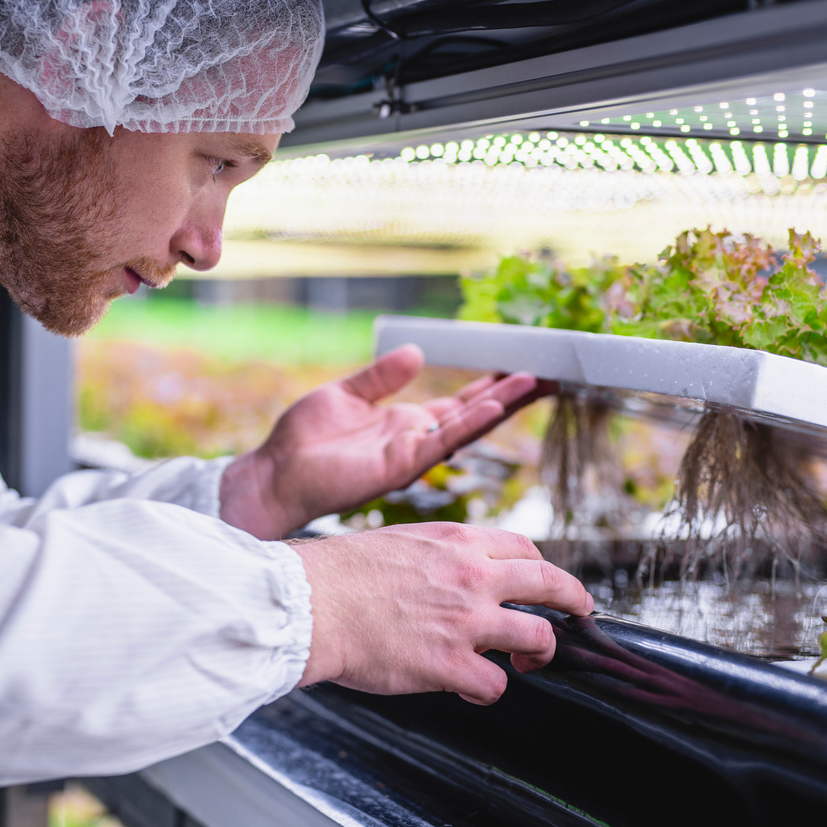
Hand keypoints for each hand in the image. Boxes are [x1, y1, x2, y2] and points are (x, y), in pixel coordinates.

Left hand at [219, 344, 550, 538]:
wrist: (276, 474)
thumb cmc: (303, 440)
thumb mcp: (346, 394)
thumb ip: (382, 377)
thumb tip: (416, 351)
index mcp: (406, 424)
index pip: (460, 402)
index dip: (491, 384)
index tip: (522, 364)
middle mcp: (417, 440)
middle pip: (476, 414)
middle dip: (512, 395)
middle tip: (551, 373)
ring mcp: (412, 454)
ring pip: (468, 427)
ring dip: (502, 405)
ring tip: (536, 381)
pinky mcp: (400, 465)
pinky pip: (442, 441)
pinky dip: (469, 423)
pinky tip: (493, 406)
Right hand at [291, 522, 592, 703]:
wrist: (309, 603)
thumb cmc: (338, 574)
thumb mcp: (400, 542)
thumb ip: (437, 555)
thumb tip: (451, 570)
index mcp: (457, 543)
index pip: (524, 549)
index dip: (543, 569)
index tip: (547, 582)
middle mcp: (471, 577)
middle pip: (550, 585)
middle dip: (574, 601)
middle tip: (580, 613)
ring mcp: (465, 622)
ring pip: (537, 638)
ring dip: (537, 653)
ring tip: (525, 661)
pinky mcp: (449, 664)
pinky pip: (495, 685)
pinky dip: (488, 690)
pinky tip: (470, 687)